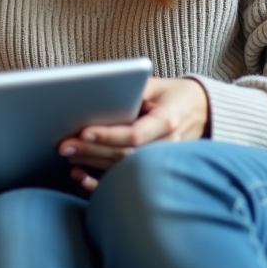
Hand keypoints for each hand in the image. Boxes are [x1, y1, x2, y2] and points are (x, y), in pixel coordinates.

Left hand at [59, 76, 209, 190]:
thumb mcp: (157, 85)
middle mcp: (168, 146)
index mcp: (168, 121)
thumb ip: (132, 90)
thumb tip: (98, 93)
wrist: (202, 112)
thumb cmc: (174, 95)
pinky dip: (99, 182)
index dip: (109, 135)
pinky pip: (124, 181)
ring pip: (122, 168)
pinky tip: (79, 176)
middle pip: (124, 154)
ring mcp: (162, 162)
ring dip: (91, 163)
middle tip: (64, 144)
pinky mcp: (153, 170)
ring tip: (67, 153)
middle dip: (91, 150)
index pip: (135, 134)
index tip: (84, 132)